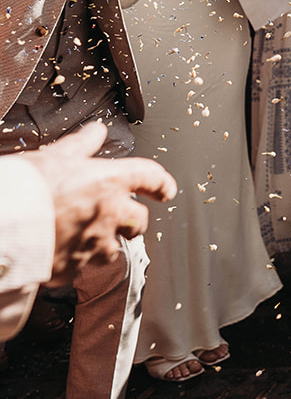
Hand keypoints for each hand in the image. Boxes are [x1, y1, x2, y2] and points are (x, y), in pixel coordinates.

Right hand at [16, 121, 175, 285]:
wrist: (3, 224)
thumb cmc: (28, 187)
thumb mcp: (56, 156)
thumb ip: (82, 144)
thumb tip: (97, 131)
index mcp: (111, 181)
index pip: (151, 178)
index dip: (162, 183)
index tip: (166, 190)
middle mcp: (110, 214)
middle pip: (139, 220)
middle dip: (133, 220)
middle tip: (122, 217)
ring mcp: (94, 243)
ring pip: (114, 247)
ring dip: (107, 242)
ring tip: (88, 234)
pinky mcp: (74, 267)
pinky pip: (84, 266)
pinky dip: (77, 259)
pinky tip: (62, 249)